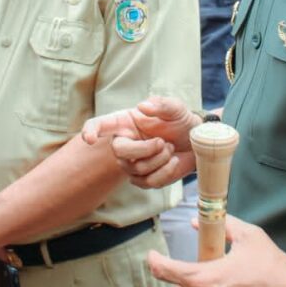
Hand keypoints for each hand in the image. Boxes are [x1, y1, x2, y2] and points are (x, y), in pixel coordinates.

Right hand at [81, 96, 200, 188]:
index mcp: (125, 122)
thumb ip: (161, 104)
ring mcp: (132, 163)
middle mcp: (124, 142)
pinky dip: (166, 172)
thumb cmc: (180, 121)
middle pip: (119, 151)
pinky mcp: (143, 179)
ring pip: (136, 169)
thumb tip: (143, 106)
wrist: (195, 142)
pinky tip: (174, 161)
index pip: (99, 125)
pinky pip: (149, 182)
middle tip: (163, 142)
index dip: (90, 131)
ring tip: (170, 148)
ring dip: (160, 159)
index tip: (89, 138)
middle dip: (144, 149)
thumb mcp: (175, 108)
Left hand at [148, 216, 285, 286]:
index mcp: (206, 278)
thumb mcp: (248, 235)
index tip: (152, 254)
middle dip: (178, 277)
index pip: (166, 271)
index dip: (154, 261)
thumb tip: (195, 221)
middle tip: (187, 266)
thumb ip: (222, 225)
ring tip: (205, 280)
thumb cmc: (271, 265)